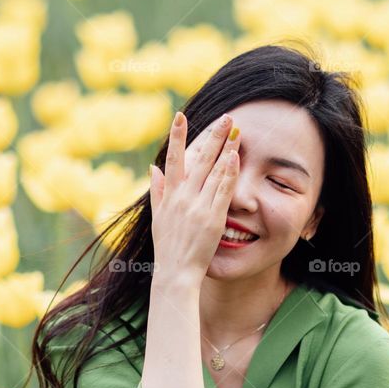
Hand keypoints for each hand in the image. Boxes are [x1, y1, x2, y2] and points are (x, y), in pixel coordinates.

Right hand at [149, 111, 240, 284]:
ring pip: (213, 171)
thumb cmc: (167, 246)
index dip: (176, 136)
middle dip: (213, 135)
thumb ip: (157, 191)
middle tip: (225, 117)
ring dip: (225, 148)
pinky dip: (229, 172)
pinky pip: (223, 191)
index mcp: (169, 196)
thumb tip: (152, 168)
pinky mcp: (213, 218)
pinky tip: (235, 156)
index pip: (172, 159)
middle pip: (198, 159)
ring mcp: (198, 207)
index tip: (180, 115)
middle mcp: (182, 197)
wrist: (176, 272)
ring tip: (236, 130)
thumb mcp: (157, 217)